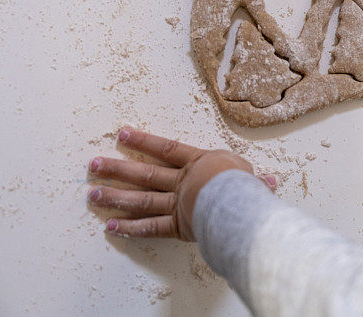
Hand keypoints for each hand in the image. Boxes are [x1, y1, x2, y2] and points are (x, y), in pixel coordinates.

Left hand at [87, 127, 275, 240]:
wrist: (238, 203)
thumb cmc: (246, 186)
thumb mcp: (252, 179)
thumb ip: (257, 182)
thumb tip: (269, 182)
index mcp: (199, 163)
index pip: (167, 148)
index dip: (144, 141)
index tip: (122, 134)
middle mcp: (183, 181)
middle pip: (145, 173)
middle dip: (117, 169)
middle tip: (93, 165)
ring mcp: (177, 203)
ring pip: (141, 198)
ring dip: (116, 196)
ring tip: (92, 194)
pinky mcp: (177, 225)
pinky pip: (151, 227)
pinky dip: (131, 228)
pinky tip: (112, 227)